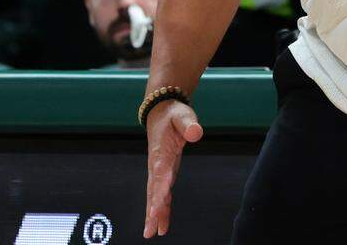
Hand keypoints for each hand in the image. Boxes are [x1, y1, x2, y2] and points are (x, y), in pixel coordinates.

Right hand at [144, 100, 202, 237]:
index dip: (159, 190)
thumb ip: (189, 124)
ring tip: (152, 233)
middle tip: (150, 229)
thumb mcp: (183, 115)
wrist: (161, 113)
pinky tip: (162, 225)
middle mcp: (157, 165)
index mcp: (161, 152)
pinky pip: (161, 194)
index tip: (157, 207)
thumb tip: (196, 133)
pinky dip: (161, 208)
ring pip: (155, 196)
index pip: (160, 174)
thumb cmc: (173, 115)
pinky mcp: (164, 173)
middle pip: (153, 190)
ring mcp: (159, 170)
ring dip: (154, 214)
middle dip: (152, 210)